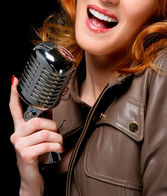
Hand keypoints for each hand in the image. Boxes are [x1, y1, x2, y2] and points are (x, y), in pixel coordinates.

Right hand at [9, 76, 63, 194]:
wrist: (31, 178)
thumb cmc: (37, 155)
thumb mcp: (39, 136)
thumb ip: (42, 121)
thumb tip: (48, 106)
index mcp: (19, 128)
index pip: (14, 108)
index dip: (14, 94)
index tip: (15, 80)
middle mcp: (16, 134)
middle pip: (37, 121)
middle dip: (52, 126)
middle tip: (56, 133)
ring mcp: (19, 145)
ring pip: (44, 133)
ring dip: (57, 139)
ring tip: (59, 144)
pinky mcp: (25, 154)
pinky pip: (46, 145)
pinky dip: (56, 147)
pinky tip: (58, 149)